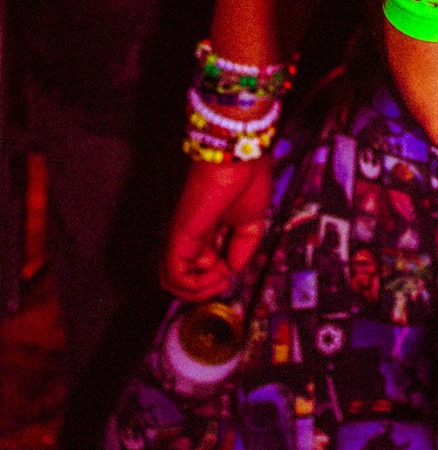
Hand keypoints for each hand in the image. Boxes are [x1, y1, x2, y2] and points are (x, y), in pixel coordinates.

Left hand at [163, 155, 273, 298]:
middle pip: (180, 276)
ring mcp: (181, 237)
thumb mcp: (253, 222)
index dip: (217, 276)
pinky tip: (220, 274)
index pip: (197, 265)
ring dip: (199, 291)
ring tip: (221, 279)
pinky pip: (177, 275)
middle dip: (203, 289)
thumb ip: (244, 247)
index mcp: (204, 230)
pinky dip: (198, 286)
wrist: (239, 158)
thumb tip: (233, 269)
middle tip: (224, 281)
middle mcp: (188, 236)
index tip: (234, 270)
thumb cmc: (247, 180)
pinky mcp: (179, 238)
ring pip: (172, 280)